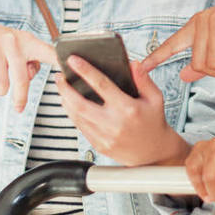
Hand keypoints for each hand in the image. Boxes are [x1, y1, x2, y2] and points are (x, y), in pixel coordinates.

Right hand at [0, 20, 55, 112]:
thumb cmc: (2, 45)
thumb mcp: (20, 48)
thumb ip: (31, 63)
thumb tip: (29, 78)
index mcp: (28, 41)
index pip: (49, 53)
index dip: (59, 63)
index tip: (68, 73)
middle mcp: (12, 41)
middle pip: (22, 79)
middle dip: (20, 98)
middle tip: (19, 109)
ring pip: (2, 85)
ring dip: (1, 89)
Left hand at [56, 58, 189, 165]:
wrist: (154, 154)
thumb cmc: (153, 123)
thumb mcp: (155, 98)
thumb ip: (143, 79)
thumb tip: (132, 63)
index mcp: (128, 109)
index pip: (102, 85)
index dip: (85, 70)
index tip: (74, 60)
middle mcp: (114, 123)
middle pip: (80, 104)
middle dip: (65, 88)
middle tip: (59, 77)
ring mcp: (105, 136)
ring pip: (77, 117)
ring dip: (65, 101)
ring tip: (62, 89)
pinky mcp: (99, 145)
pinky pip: (80, 128)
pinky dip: (72, 114)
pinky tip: (70, 105)